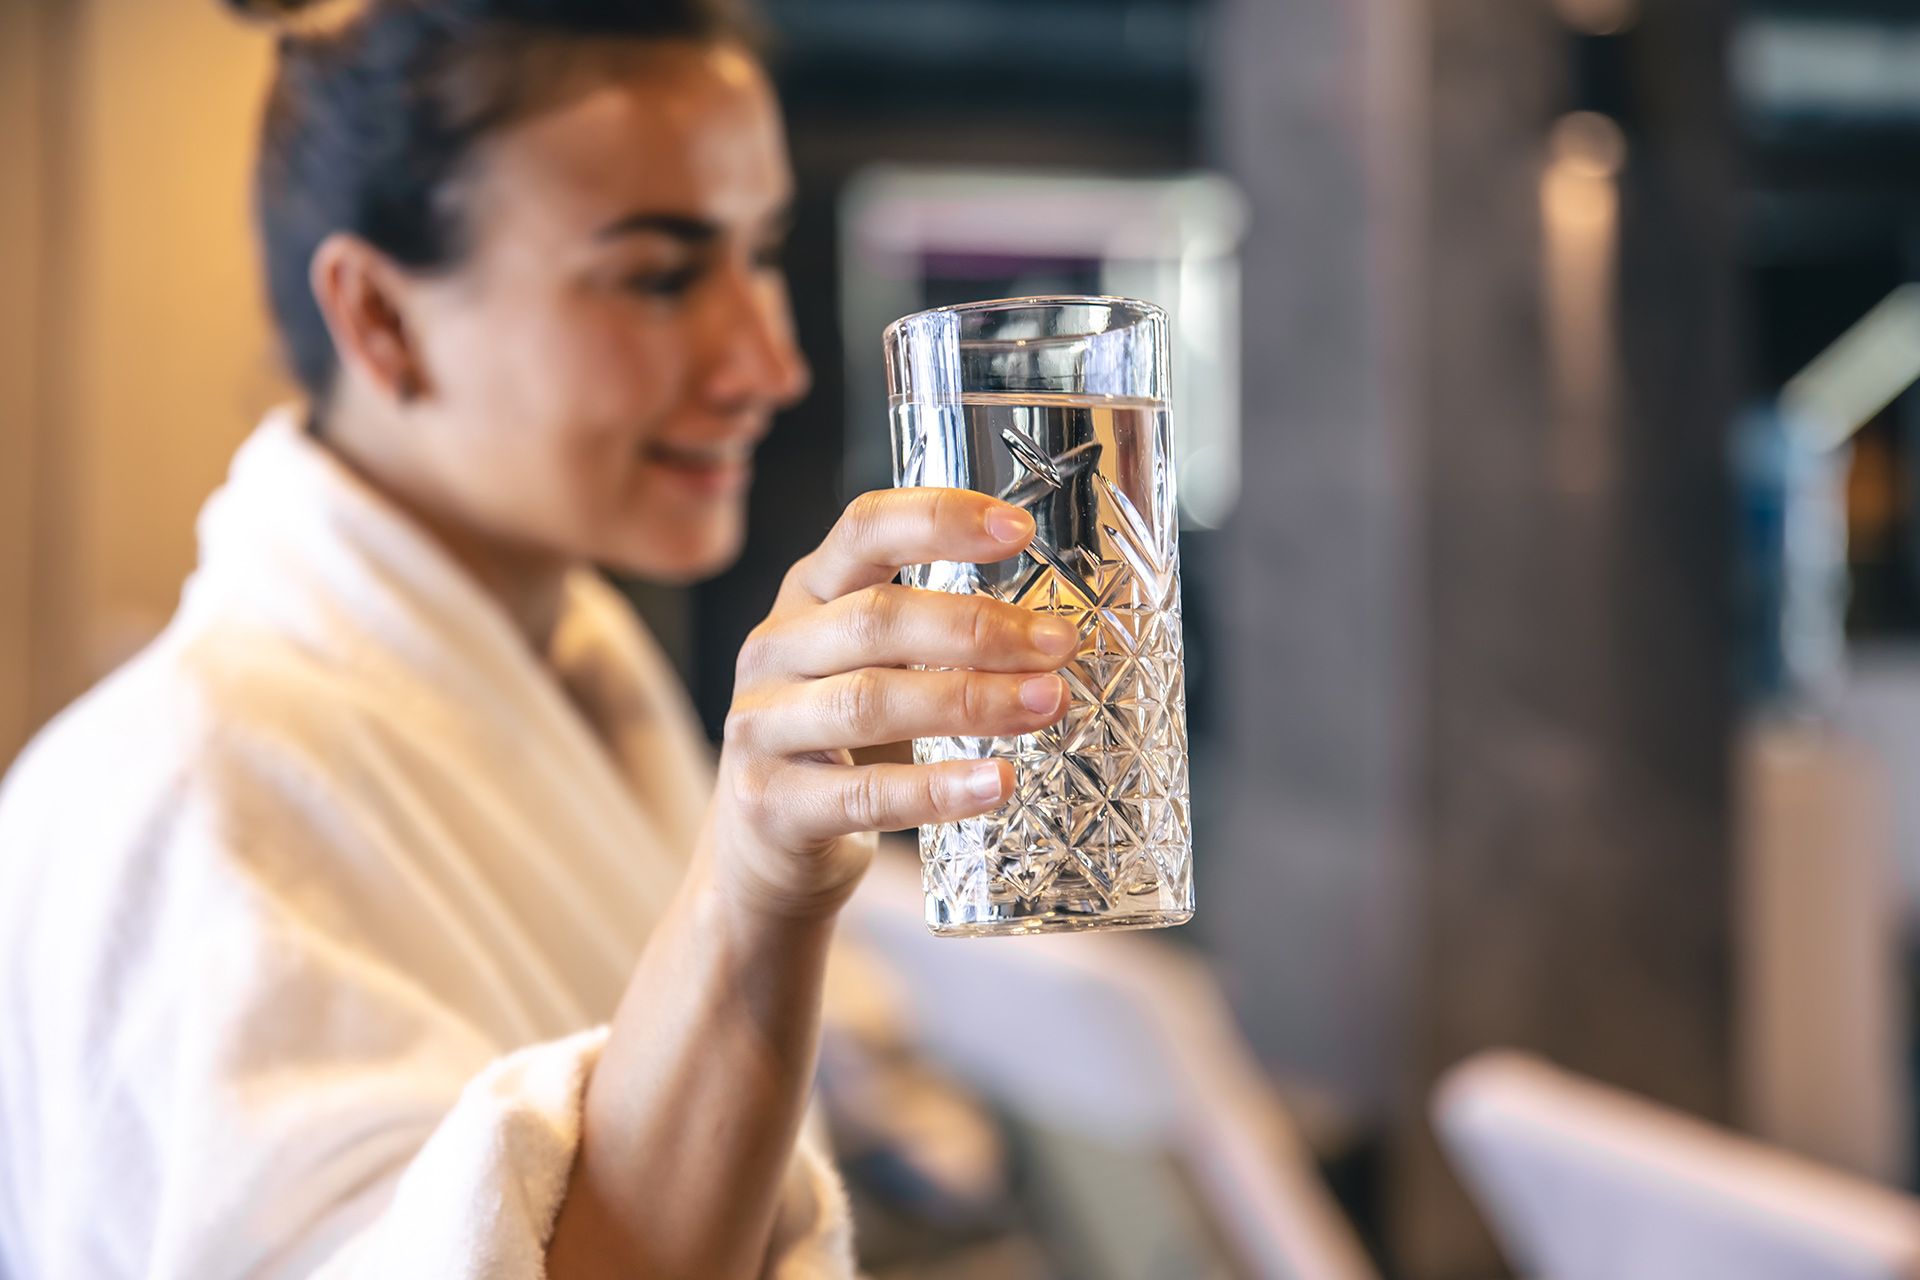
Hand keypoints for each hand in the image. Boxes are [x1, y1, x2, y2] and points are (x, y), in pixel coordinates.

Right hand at [709, 488, 1077, 918]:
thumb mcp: (875, 667)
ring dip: (970, 701)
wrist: (764, 853)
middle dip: (978, 628)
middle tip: (1059, 645)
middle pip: (876, 620)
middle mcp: (774, 648)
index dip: (939, 519)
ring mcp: (761, 726)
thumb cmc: (843, 746)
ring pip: (870, 702)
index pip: (864, 529)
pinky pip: (864, 794)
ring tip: (1047, 704)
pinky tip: (997, 782)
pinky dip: (937, 789)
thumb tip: (1058, 630)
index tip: (1018, 528)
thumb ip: (938, 637)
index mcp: (807, 594)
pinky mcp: (770, 804)